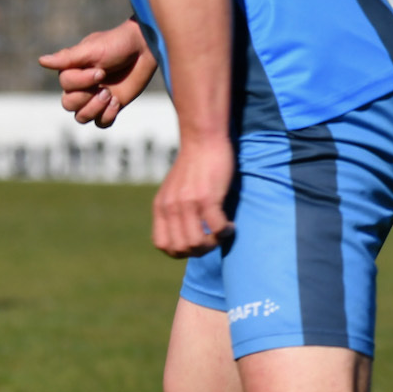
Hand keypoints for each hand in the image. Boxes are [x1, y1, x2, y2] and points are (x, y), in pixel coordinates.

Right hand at [38, 20, 157, 127]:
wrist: (144, 48)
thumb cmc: (117, 43)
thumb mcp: (91, 49)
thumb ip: (67, 58)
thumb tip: (41, 61)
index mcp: (72, 71)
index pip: (65, 86)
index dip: (81, 82)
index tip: (101, 70)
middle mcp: (81, 86)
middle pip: (68, 105)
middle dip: (86, 98)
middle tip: (105, 86)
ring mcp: (96, 98)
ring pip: (81, 117)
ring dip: (95, 109)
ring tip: (110, 95)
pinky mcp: (111, 106)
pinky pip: (101, 123)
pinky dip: (107, 116)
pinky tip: (117, 102)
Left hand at [152, 134, 234, 257]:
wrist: (203, 140)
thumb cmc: (193, 166)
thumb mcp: (174, 190)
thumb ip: (174, 211)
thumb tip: (184, 237)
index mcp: (161, 207)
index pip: (162, 245)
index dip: (180, 251)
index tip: (196, 242)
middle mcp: (170, 207)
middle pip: (181, 249)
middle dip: (200, 250)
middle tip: (213, 238)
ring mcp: (187, 203)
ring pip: (196, 243)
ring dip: (214, 243)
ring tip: (222, 232)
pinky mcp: (207, 197)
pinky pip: (216, 228)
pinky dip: (226, 232)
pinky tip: (231, 224)